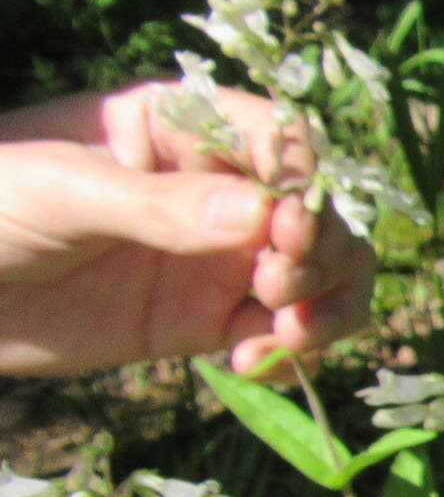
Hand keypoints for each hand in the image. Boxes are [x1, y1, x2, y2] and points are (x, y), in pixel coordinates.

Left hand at [0, 83, 375, 376]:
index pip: (281, 141)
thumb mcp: (64, 191)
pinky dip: (290, 353)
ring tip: (286, 340)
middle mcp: (218, 189)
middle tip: (277, 291)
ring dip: (327, 309)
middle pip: (318, 214)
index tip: (290, 232)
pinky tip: (252, 367)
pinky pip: (280, 332)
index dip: (305, 185)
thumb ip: (160, 205)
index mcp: (184, 129)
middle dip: (321, 257)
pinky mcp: (206, 320)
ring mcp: (218, 258)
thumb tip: (264, 214)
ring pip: (321, 276)